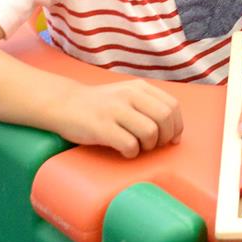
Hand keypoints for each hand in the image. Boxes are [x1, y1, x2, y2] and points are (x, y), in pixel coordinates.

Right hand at [51, 79, 182, 157]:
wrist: (65, 104)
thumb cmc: (100, 105)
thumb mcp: (127, 95)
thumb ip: (149, 106)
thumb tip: (174, 133)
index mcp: (139, 87)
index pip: (172, 106)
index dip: (177, 126)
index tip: (171, 139)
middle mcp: (129, 95)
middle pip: (164, 118)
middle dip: (165, 137)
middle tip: (154, 145)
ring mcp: (115, 110)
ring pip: (150, 132)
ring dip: (148, 146)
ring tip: (138, 147)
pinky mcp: (101, 127)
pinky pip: (129, 144)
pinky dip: (132, 153)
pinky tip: (124, 151)